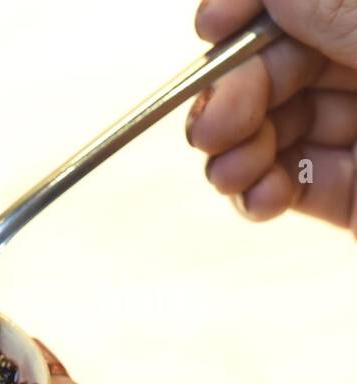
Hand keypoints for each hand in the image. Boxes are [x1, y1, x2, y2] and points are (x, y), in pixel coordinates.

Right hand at [187, 0, 356, 230]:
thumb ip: (336, 7)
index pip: (305, 3)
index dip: (250, 7)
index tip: (211, 26)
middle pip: (280, 64)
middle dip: (234, 93)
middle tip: (211, 128)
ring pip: (277, 125)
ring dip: (237, 151)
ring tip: (231, 175)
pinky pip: (294, 183)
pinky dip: (261, 193)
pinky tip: (263, 200)